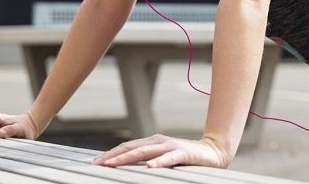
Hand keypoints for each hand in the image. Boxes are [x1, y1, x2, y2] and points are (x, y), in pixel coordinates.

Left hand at [93, 134, 229, 168]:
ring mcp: (170, 146)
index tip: (96, 162)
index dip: (111, 153)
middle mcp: (159, 141)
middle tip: (98, 164)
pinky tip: (150, 167)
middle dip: (113, 156)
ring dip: (127, 158)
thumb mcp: (163, 157)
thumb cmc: (185, 157)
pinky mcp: (183, 153)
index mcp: (152, 141)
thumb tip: (127, 165)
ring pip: (145, 152)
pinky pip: (168, 158)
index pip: (127, 147)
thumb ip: (148, 159)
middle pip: (131, 148)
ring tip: (113, 164)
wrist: (212, 152)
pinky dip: (159, 162)